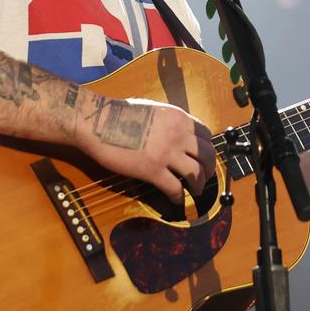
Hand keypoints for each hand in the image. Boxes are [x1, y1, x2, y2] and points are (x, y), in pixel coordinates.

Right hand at [74, 95, 216, 203]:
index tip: (204, 158)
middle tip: (204, 177)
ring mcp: (167, 153)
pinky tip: (176, 200)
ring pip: (197, 174)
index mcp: (179, 118)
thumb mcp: (154, 110)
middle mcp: (178, 135)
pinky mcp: (153, 170)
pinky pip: (175, 188)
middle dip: (209, 170)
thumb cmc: (121, 113)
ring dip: (198, 185)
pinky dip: (179, 197)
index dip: (208, 150)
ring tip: (195, 192)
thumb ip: (170, 123)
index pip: (207, 136)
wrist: (100, 122)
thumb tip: (177, 135)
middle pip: (207, 156)